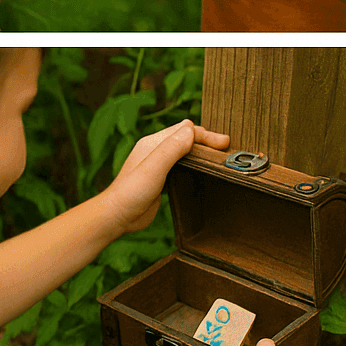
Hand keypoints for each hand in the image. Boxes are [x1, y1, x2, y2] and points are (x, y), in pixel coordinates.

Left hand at [103, 120, 229, 233]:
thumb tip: (191, 130)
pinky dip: (196, 165)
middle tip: (228, 149)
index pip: (184, 129)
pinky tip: (205, 173)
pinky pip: (182, 166)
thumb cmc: (131, 193)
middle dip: (207, 141)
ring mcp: (158, 165)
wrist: (118, 216)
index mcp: (152, 143)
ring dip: (202, 152)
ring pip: (185, 152)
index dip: (205, 134)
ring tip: (220, 159)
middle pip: (186, 138)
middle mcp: (155, 150)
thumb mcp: (153, 169)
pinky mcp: (162, 179)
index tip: (224, 144)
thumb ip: (171, 149)